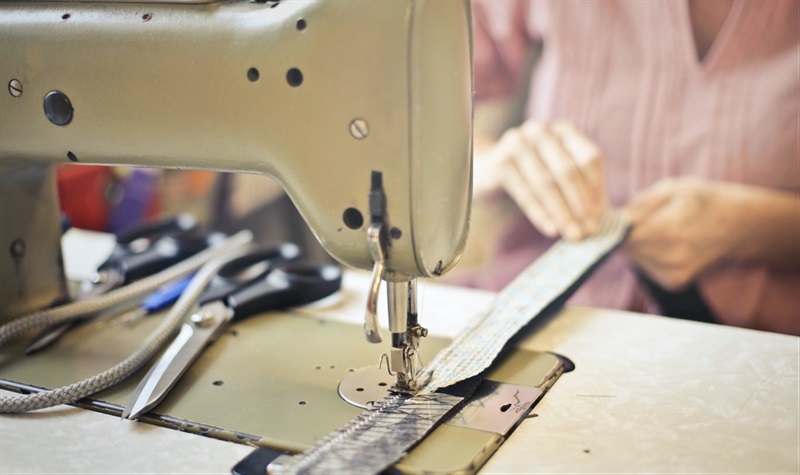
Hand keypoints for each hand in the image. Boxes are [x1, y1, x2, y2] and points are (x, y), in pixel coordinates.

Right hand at [482, 121, 607, 239]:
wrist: (488, 173)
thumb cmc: (531, 176)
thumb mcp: (558, 176)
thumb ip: (582, 190)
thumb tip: (603, 218)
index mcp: (562, 130)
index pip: (588, 159)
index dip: (596, 190)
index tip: (600, 217)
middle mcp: (539, 131)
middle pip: (567, 171)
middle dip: (579, 205)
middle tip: (587, 231)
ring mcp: (517, 144)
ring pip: (545, 183)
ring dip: (561, 212)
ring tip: (571, 234)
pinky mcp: (500, 162)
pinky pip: (524, 192)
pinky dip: (539, 213)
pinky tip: (550, 229)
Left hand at [623, 177, 749, 290]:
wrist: (740, 225)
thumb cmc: (704, 201)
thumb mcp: (673, 188)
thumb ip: (641, 204)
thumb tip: (614, 218)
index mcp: (669, 230)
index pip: (621, 234)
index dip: (613, 223)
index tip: (613, 214)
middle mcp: (671, 257)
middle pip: (625, 248)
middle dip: (624, 233)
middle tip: (639, 218)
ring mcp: (673, 274)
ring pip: (633, 258)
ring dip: (636, 245)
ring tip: (657, 228)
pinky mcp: (674, 283)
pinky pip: (645, 267)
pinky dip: (647, 255)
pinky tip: (663, 243)